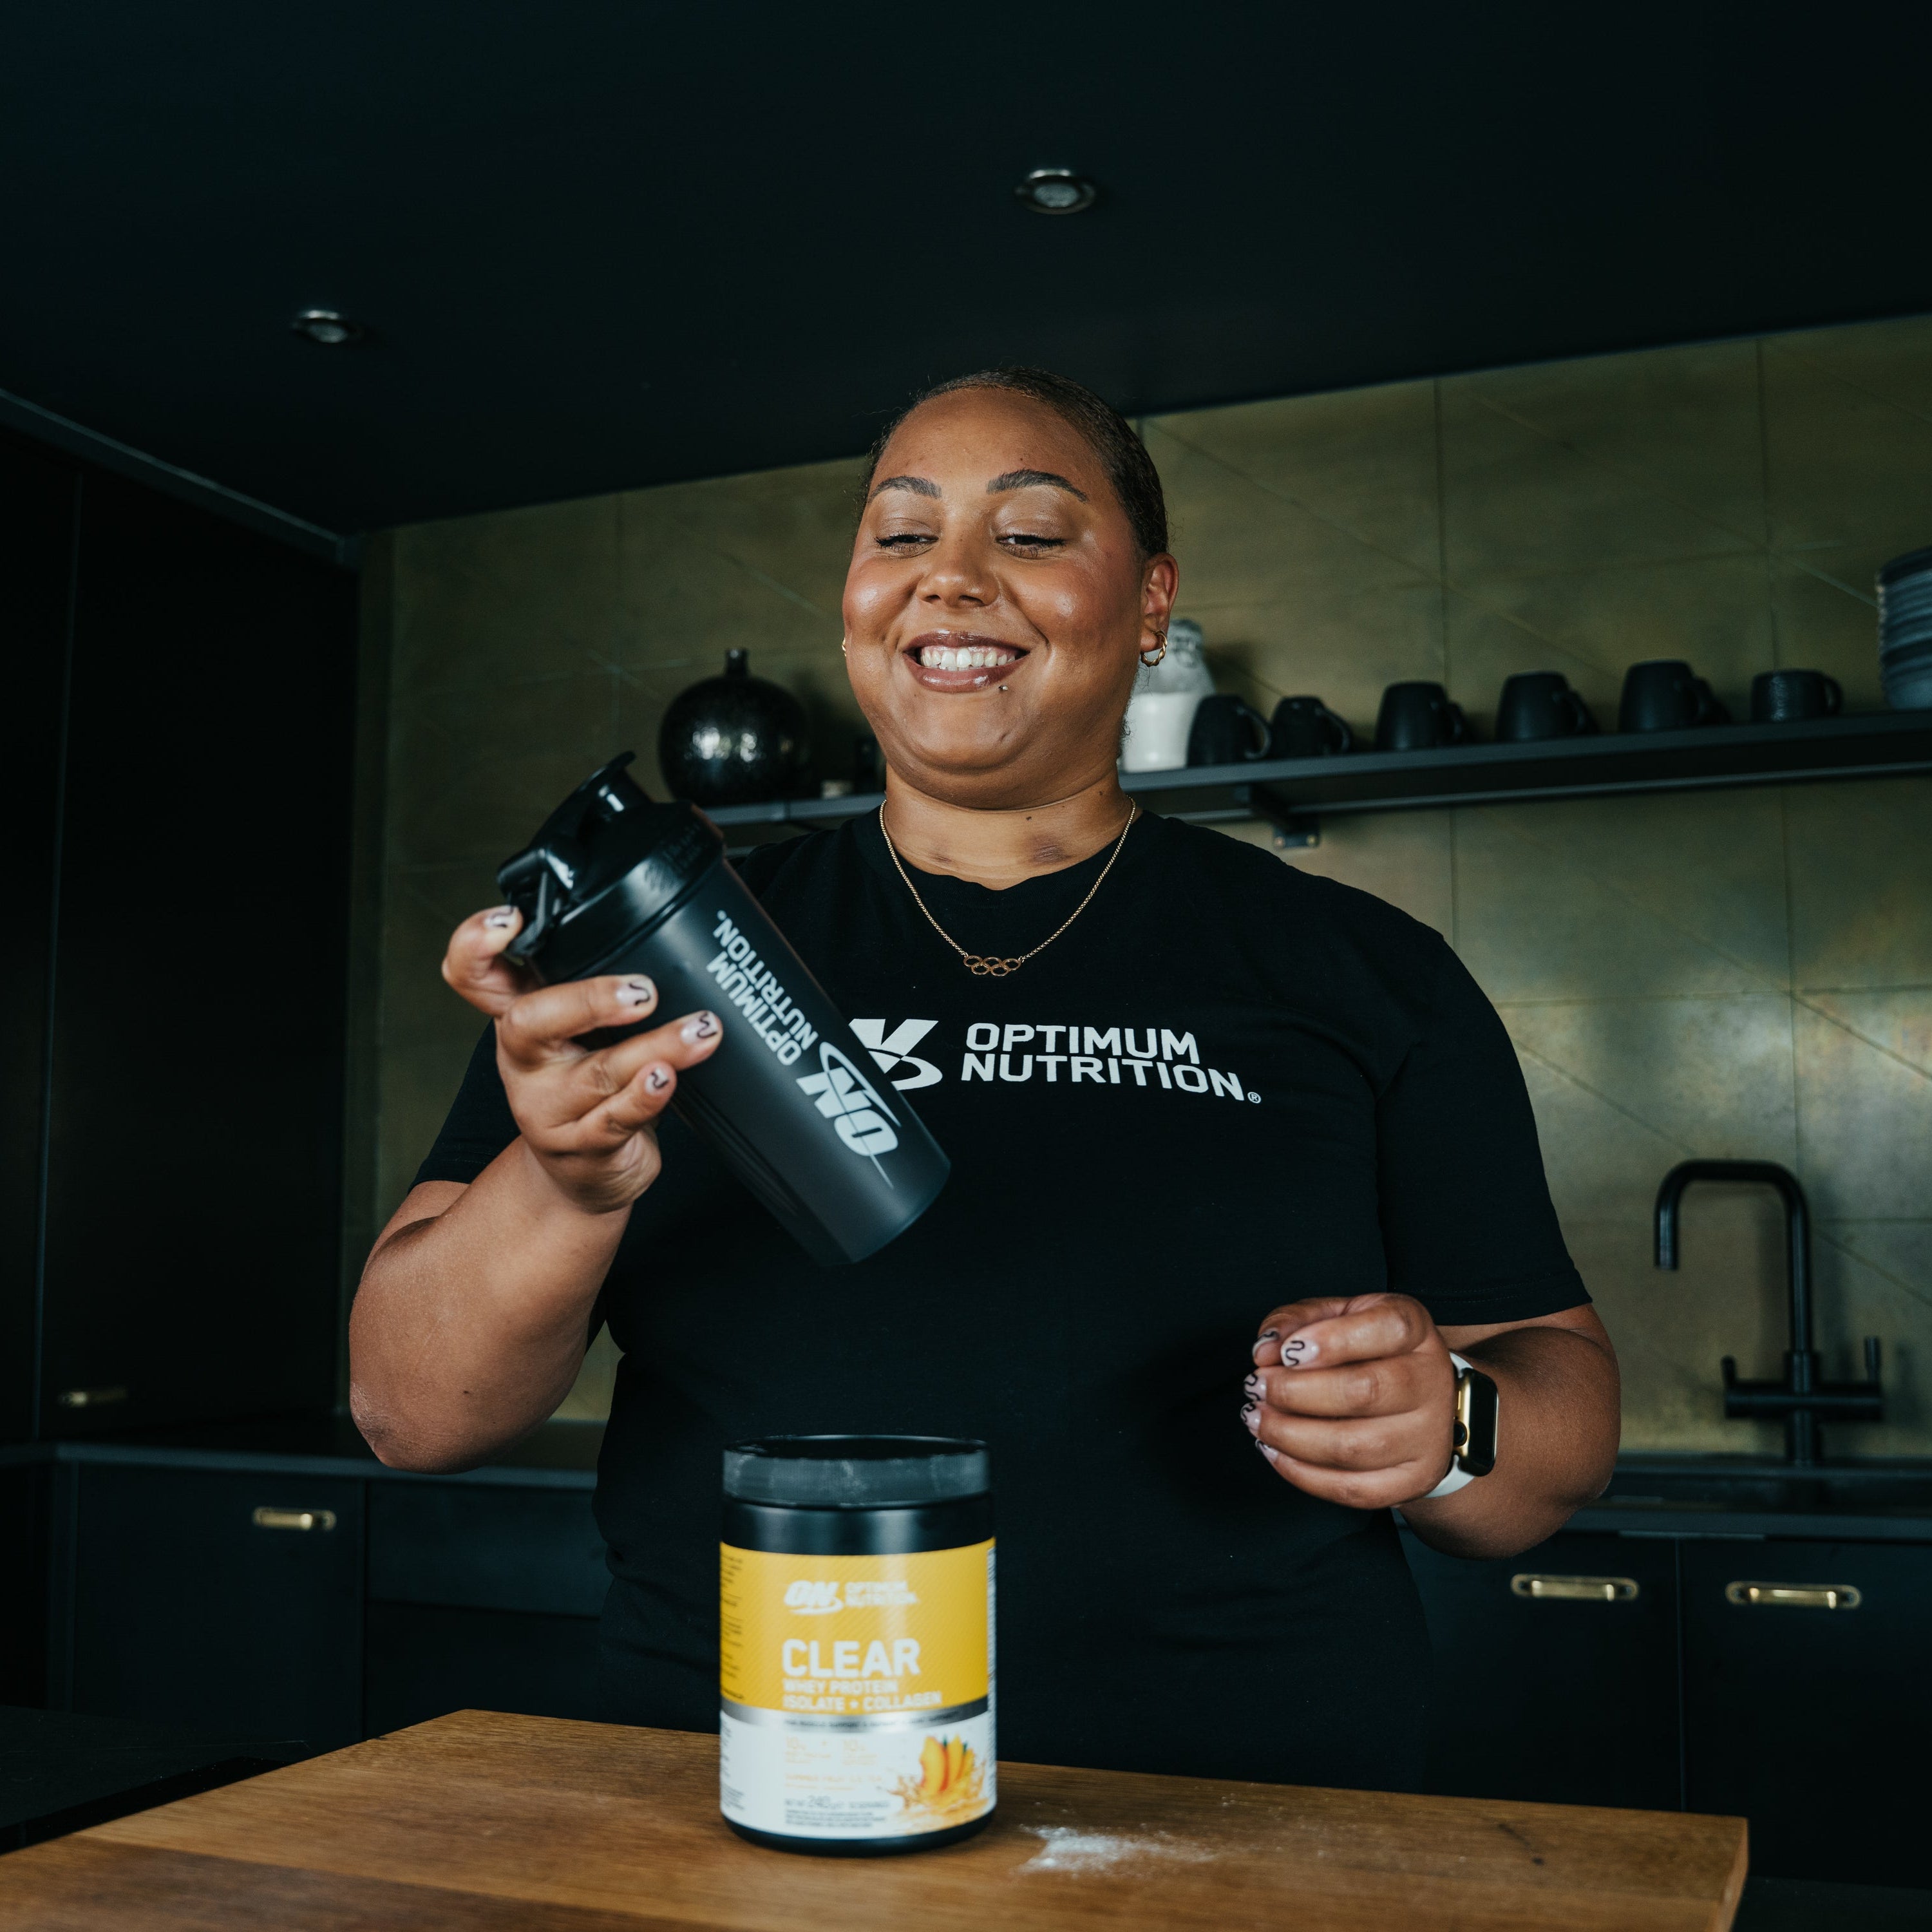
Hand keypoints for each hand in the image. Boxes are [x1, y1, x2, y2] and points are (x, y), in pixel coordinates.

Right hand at [439, 905, 723, 1213]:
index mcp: (519, 1016)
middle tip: (644, 992)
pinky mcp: (582, 1147)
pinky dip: (645, 1097)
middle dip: (587, 1000)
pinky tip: (668, 1079)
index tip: (509, 919)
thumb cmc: (588, 1086)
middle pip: (528, 1021)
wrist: (582, 1175)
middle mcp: (525, 1060)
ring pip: (597, 1072)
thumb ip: (600, 982)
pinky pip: (615, 1120)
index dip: (475, 944)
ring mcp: (548, 1107)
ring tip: (700, 1029)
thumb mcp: (581, 1031)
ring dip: (656, 1046)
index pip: (474, 974)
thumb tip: (672, 925)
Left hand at [1241, 1294, 1456, 1508]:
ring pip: (1354, 1447)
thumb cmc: (1368, 1350)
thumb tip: (1265, 1349)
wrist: (1421, 1399)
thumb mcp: (1337, 1315)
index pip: (1389, 1329)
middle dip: (1294, 1392)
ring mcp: (1427, 1437)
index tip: (1287, 1352)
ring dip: (1290, 1436)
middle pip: (1365, 1392)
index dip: (1334, 1340)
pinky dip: (1303, 1474)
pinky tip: (1274, 1451)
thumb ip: (1297, 1321)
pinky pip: (1354, 1489)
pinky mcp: (1413, 1480)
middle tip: (1255, 1386)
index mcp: (1414, 1330)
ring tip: (1256, 1418)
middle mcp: (1430, 1382)